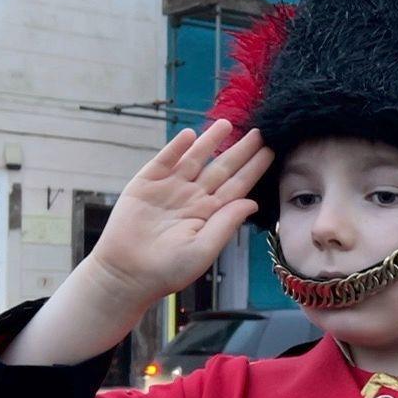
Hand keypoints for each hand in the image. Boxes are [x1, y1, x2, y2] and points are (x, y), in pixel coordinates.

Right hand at [86, 119, 273, 303]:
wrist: (126, 274)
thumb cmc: (167, 270)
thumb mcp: (203, 249)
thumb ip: (226, 224)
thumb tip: (252, 202)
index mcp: (209, 214)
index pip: (237, 186)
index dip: (253, 169)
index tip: (270, 151)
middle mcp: (192, 198)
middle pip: (221, 168)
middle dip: (239, 150)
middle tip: (260, 131)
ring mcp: (169, 189)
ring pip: (195, 159)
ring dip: (210, 141)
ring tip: (227, 123)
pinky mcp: (145, 184)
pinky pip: (164, 161)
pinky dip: (176, 148)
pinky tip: (191, 135)